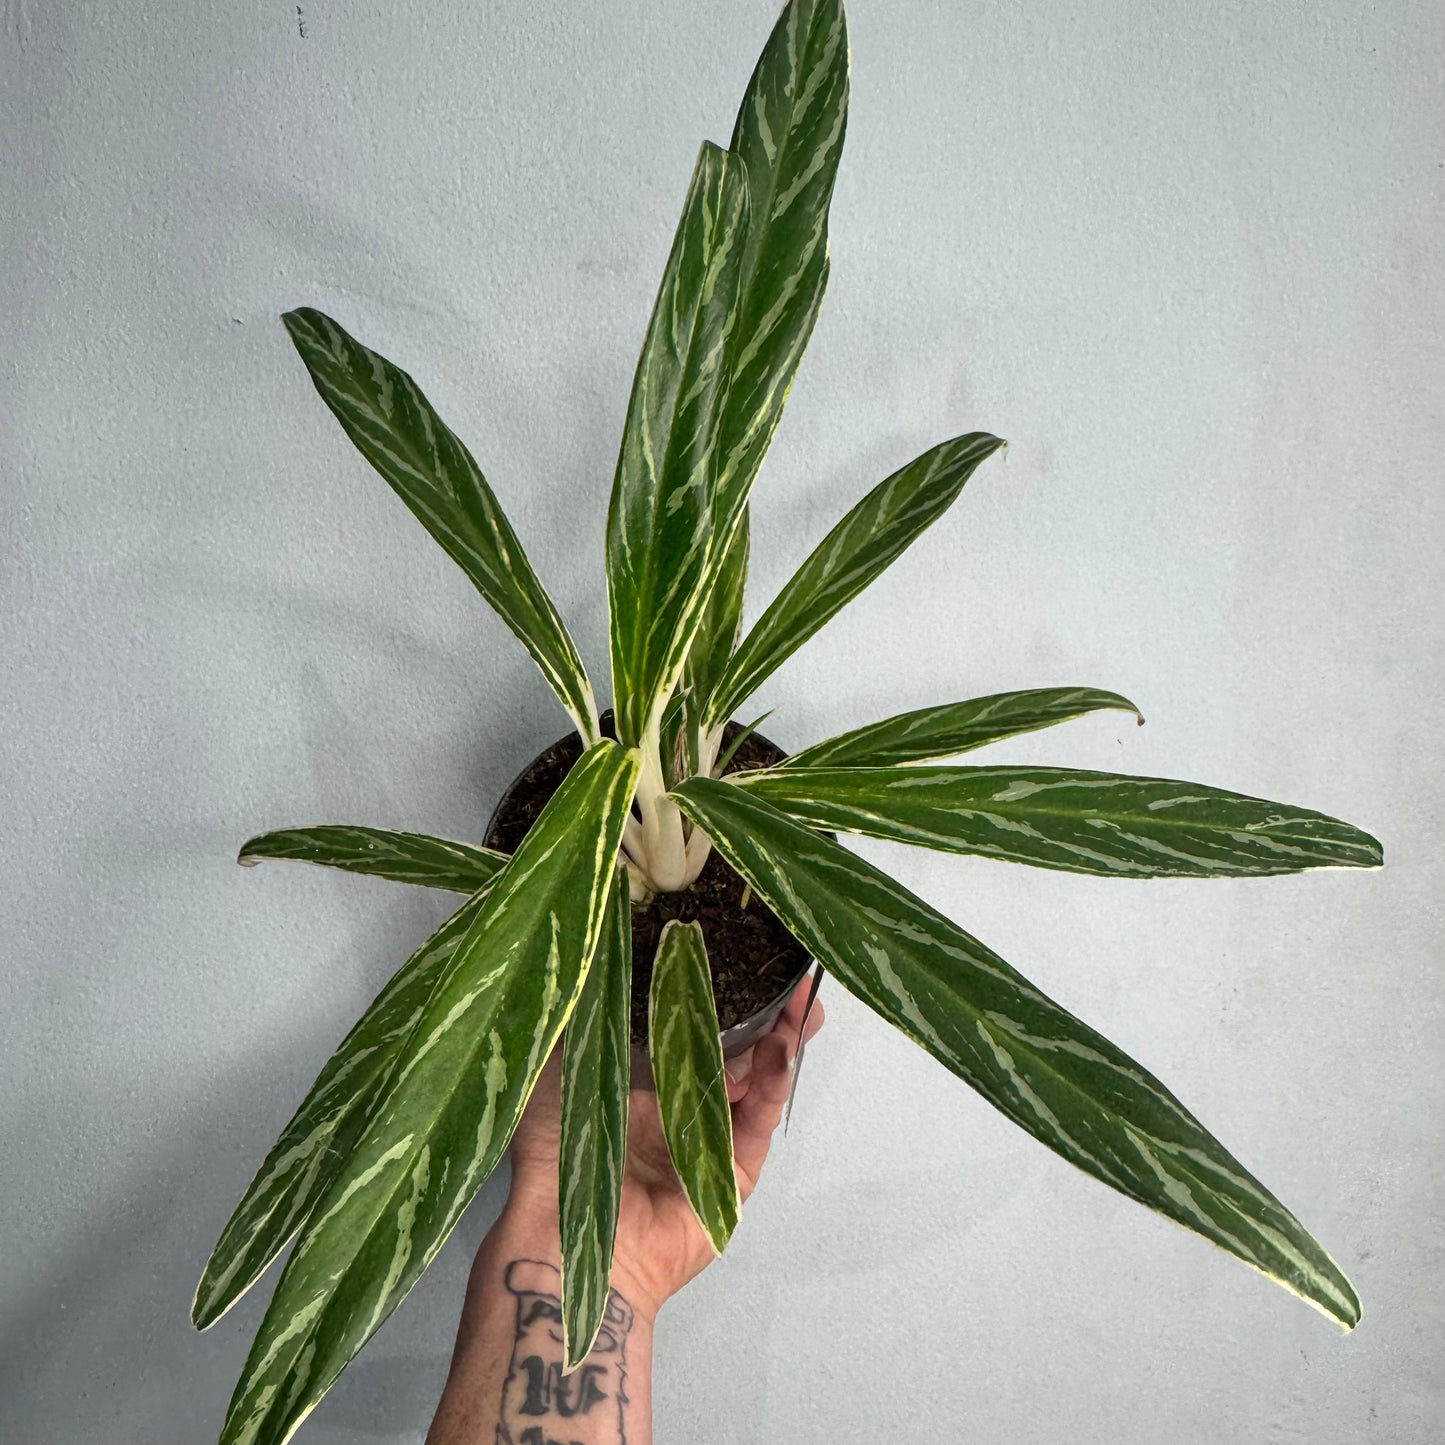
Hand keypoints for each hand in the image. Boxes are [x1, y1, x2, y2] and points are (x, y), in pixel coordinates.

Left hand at [505, 978, 824, 1320]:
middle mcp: (681, 1108)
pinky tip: (780, 1052)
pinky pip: (758, 1123)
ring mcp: (710, 1141)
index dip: (723, 997)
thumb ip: (582, 1021)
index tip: (744, 959)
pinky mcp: (733, 1176)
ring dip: (781, 1042)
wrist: (567, 1237)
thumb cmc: (556, 1153)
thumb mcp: (560, 1068)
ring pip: (756, 1082)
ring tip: (800, 1006)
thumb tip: (591, 963)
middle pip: (737, 1051)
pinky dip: (773, 1087)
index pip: (694, 1028)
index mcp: (644, 1081)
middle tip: (792, 979)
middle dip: (768, 1015)